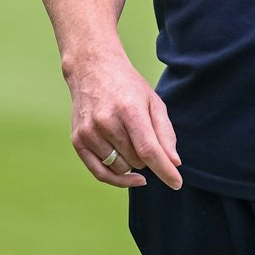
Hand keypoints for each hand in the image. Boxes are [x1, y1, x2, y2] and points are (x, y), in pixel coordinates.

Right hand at [63, 51, 181, 189]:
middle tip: (143, 136)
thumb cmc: (128, 87)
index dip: (164, 170)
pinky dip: (117, 178)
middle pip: (136, 161)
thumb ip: (165, 133)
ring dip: (131, 163)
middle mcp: (106, 122)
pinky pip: (100, 173)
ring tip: (129, 140)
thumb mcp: (153, 102)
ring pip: (120, 168)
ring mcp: (89, 132)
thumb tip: (173, 163)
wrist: (93, 70)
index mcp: (129, 110)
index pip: (148, 150)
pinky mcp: (77, 140)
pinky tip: (129, 174)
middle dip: (147, 157)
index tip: (176, 183)